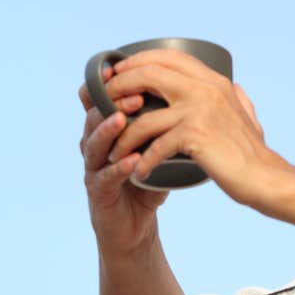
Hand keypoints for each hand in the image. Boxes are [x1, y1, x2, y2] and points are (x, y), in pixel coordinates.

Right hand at [79, 65, 169, 256]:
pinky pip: (104, 177)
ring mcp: (93, 168)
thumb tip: (202, 90)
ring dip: (108, 130)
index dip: (112, 84)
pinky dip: (118, 168)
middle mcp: (96, 143)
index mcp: (108, 128)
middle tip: (135, 94)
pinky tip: (131, 162)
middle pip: (94, 115)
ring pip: (93, 143)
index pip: (102, 98)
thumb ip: (170, 120)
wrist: (137, 225)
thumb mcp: (159, 146)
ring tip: (124, 119)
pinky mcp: (97, 193)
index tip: (131, 69)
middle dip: (112, 102)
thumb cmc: (149, 181)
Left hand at [101, 49, 289, 209]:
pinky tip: (138, 173)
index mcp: (214, 81)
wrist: (265, 178)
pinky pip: (154, 145)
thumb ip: (239, 99)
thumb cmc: (253, 153)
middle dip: (119, 87)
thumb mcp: (248, 115)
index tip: (116, 75)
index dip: (137, 61)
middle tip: (103, 105)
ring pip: (144, 115)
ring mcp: (200, 110)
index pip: (168, 56)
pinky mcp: (195, 135)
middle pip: (148, 73)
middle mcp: (206, 88)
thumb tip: (236, 88)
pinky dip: (142, 162)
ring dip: (123, 136)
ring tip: (114, 152)